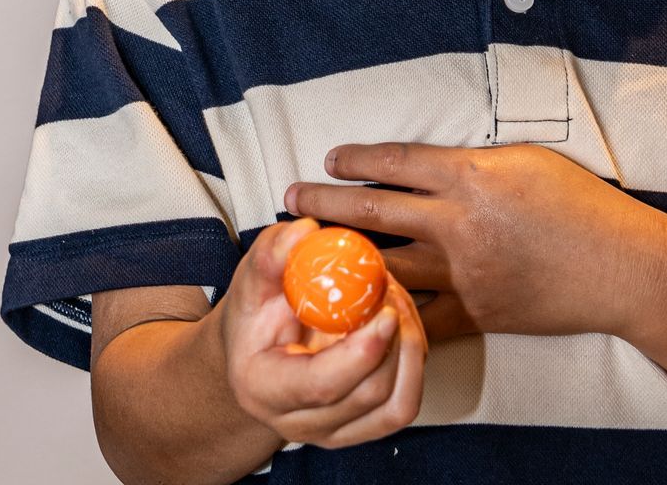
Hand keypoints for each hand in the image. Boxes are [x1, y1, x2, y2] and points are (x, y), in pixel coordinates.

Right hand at [217, 217, 428, 448]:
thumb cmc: (254, 317)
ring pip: (397, 405)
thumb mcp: (252, 279)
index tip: (384, 310)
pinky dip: (414, 364)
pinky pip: (405, 404)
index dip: (361, 351)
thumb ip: (273, 255)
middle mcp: (299, 423)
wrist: (256, 353)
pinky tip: (402, 329)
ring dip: (410, 350)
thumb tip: (307, 232)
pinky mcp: (363, 428)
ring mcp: (334, 432)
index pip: (321, 384)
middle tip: (392, 290)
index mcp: (263, 388)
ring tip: (398, 305)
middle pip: (368, 394)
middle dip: (395, 340)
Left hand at [284, 143, 666, 341]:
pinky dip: (387, 313)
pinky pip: (421, 316)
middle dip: (324, 205)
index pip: (395, 163)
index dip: (355, 160)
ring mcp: (464, 272)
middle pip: (373, 211)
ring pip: (386, 265)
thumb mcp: (525, 161)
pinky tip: (358, 311)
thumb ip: (472, 164)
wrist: (622, 268)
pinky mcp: (476, 312)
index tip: (328, 160)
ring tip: (310, 254)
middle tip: (291, 198)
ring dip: (342, 259)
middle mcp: (458, 222)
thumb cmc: (580, 205)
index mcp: (471, 177)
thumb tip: (431, 166)